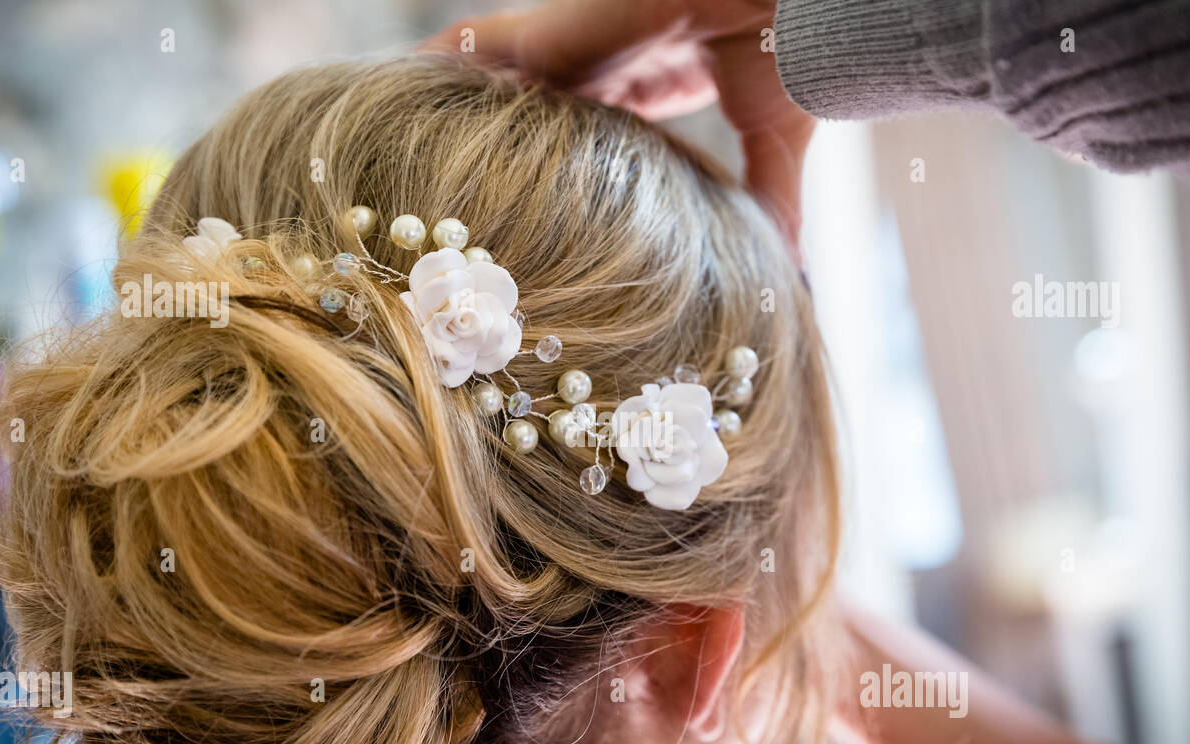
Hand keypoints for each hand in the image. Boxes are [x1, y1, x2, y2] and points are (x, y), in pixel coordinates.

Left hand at [423, 0, 813, 251]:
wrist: (784, 3)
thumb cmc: (788, 59)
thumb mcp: (773, 145)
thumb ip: (769, 205)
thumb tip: (787, 271)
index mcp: (651, 84)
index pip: (596, 129)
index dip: (569, 162)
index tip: (541, 203)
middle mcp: (603, 64)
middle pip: (539, 108)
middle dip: (503, 143)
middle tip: (459, 192)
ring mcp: (573, 47)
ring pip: (499, 80)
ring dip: (461, 112)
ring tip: (410, 149)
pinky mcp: (552, 34)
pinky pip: (476, 48)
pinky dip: (439, 68)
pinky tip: (401, 90)